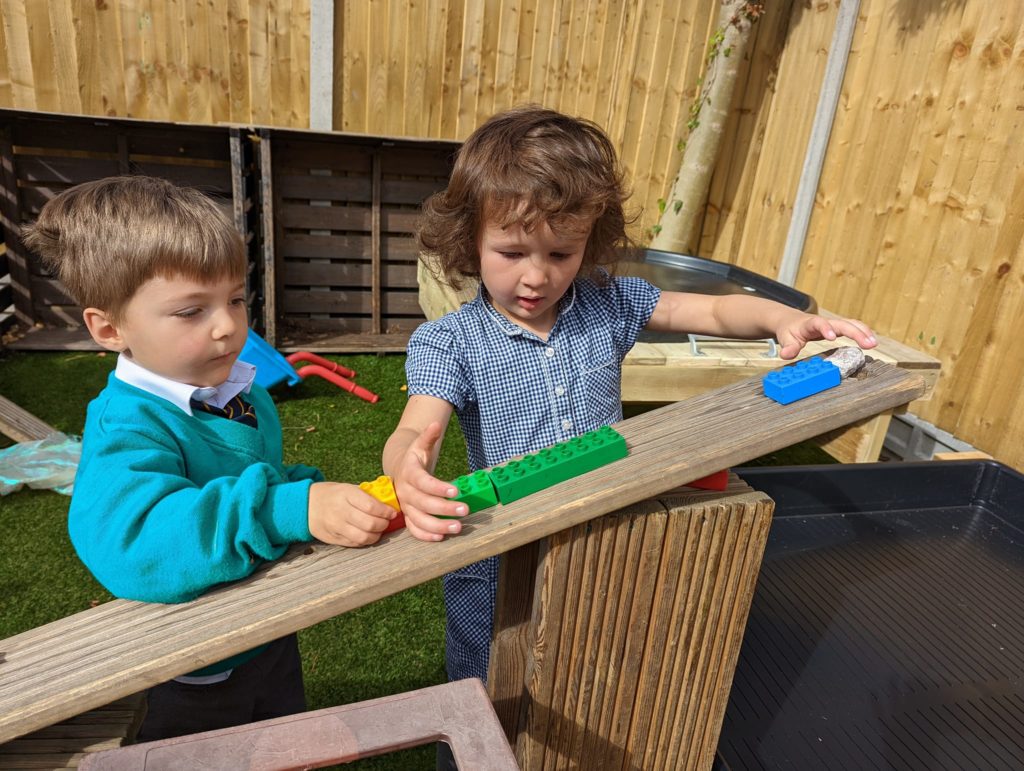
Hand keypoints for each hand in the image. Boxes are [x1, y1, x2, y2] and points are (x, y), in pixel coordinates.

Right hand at [307, 482, 397, 546]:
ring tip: (379, 529)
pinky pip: (356, 544)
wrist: (307, 505)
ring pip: (364, 537)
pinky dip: (366, 540)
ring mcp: (337, 526)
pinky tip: (368, 534)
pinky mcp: (334, 538)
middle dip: (384, 524)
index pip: (371, 506)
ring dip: (377, 535)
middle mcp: (341, 511)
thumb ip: (367, 496)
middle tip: (387, 521)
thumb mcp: (348, 489)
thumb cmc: (333, 495)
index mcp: (346, 494)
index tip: (392, 512)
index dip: (386, 511)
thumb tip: (390, 503)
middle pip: (370, 523)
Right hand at [392, 421, 468, 541]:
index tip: (456, 491)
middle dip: (444, 509)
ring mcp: (406, 506)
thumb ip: (428, 435)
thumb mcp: (420, 445)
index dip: (438, 487)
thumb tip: (436, 424)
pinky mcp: (408, 517)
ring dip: (438, 526)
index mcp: (409, 473)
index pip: (423, 482)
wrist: (400, 471)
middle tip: (465, 510)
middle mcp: (405, 492)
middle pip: (423, 503)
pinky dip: (426, 535)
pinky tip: (442, 537)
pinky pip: (414, 529)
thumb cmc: (414, 459)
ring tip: (458, 528)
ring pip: (419, 520)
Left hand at [775, 311, 876, 359]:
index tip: (832, 337)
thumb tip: (786, 355)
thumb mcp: (785, 338)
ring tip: (873, 344)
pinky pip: (853, 327)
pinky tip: (871, 341)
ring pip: (851, 324)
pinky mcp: (838, 327)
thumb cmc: (790, 330)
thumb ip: (788, 347)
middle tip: (868, 344)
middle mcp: (825, 321)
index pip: (819, 323)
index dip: (826, 328)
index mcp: (810, 323)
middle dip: (856, 333)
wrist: (791, 320)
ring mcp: (833, 324)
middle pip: (842, 323)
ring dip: (863, 332)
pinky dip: (862, 333)